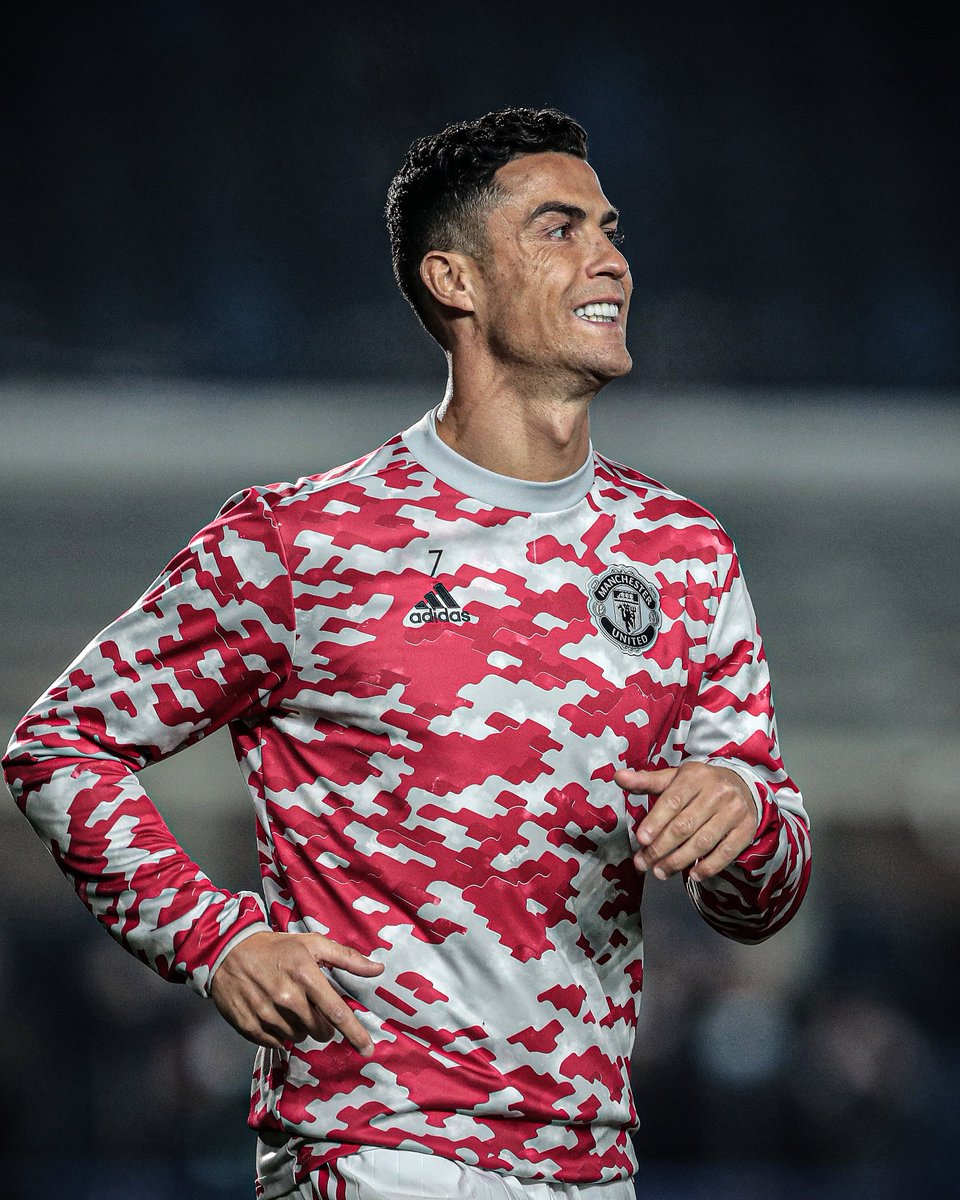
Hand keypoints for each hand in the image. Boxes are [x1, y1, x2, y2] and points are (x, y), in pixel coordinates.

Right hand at [210, 930, 384, 1055]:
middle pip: (319, 1029)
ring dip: (300, 1027)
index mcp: (305, 975)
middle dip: (323, 1024)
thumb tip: (378, 969)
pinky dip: (280, 1033)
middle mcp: (286, 997)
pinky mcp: (249, 1027)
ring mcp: (266, 1013)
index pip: (336, 1012)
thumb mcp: (312, 944)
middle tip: (312, 1006)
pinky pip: (276, 1043)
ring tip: (289, 1006)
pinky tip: (274, 1014)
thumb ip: (346, 958)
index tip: (367, 1049)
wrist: (228, 952)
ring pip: (298, 1037)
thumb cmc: (276, 948)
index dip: (354, 1033)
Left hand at [615, 762, 757, 882]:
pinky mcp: (746, 829)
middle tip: (643, 863)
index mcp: (695, 775)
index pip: (672, 801)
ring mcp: (734, 811)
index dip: (655, 822)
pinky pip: (726, 852)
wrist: (741, 784)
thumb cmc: (699, 785)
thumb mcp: (673, 778)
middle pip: (685, 825)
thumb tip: (618, 777)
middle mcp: (717, 791)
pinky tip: (693, 875)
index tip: (640, 840)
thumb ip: (646, 781)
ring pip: (703, 841)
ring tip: (660, 872)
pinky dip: (709, 866)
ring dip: (679, 861)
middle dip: (661, 848)